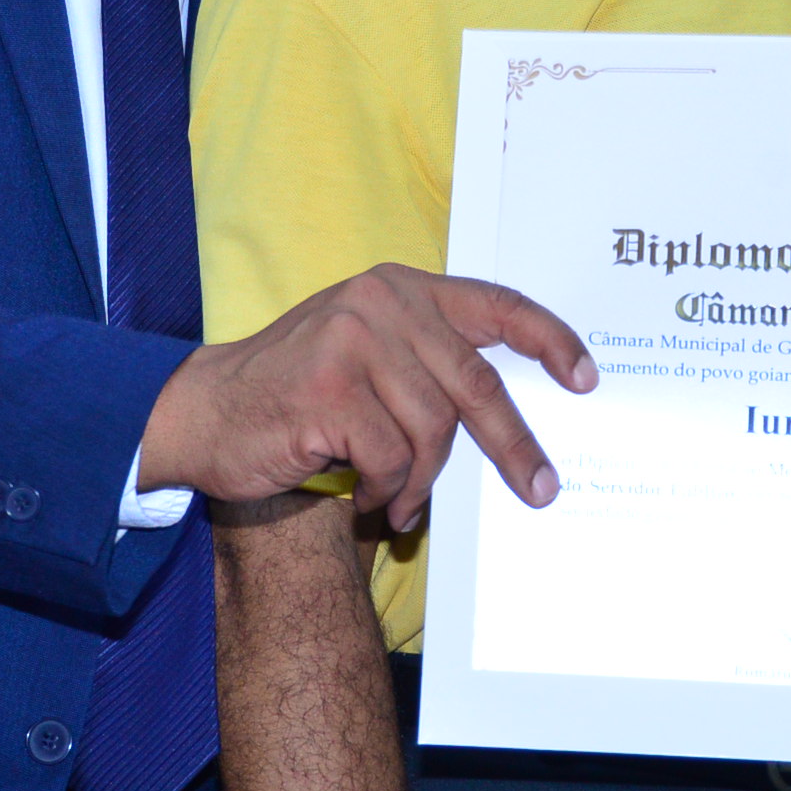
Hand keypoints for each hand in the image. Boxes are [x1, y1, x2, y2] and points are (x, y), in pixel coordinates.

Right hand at [137, 265, 595, 529]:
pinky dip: (388, 490)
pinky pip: (391, 457)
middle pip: (476, 381)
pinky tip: (367, 498)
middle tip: (541, 488)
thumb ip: (427, 363)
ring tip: (402, 501)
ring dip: (422, 480)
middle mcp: (381, 303)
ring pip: (434, 428)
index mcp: (402, 289)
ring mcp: (353, 340)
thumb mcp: (366, 355)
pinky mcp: (329, 388)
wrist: (203, 413)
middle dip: (513, 443)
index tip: (587, 378)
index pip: (496, 305)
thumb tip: (509, 414)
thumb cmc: (296, 394)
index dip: (549, 340)